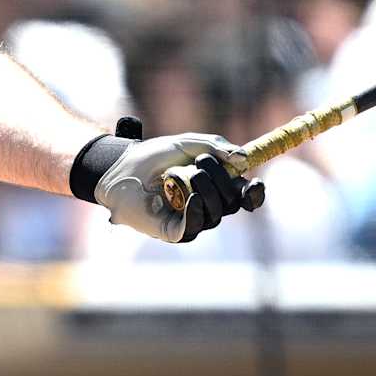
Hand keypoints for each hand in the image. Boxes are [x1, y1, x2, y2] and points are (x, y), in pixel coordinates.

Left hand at [96, 133, 262, 243]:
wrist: (121, 166)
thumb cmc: (154, 155)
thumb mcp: (188, 143)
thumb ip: (217, 146)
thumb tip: (244, 160)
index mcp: (216, 186)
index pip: (244, 197)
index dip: (254, 194)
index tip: (254, 182)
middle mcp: (208, 206)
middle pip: (232, 203)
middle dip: (222, 180)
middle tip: (201, 161)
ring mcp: (191, 219)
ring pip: (216, 214)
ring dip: (207, 190)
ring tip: (189, 173)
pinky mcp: (173, 231)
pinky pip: (194, 227)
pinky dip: (196, 211)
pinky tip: (192, 197)